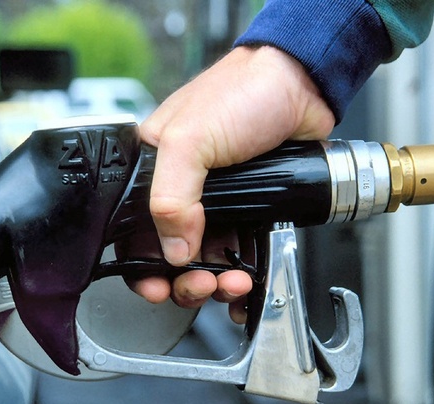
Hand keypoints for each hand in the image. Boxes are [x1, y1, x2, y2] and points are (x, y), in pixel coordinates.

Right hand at [136, 45, 334, 320]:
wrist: (301, 86)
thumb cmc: (242, 92)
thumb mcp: (190, 139)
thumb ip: (171, 197)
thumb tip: (172, 250)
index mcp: (153, 170)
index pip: (133, 231)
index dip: (142, 267)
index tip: (157, 287)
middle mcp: (183, 190)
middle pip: (170, 256)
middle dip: (185, 281)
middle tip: (201, 285)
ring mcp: (218, 203)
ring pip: (207, 261)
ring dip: (217, 281)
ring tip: (235, 280)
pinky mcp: (250, 210)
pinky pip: (240, 254)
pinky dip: (242, 275)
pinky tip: (247, 283)